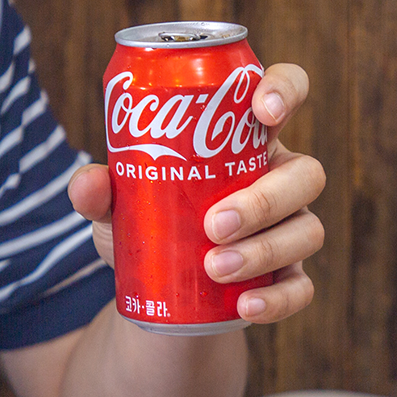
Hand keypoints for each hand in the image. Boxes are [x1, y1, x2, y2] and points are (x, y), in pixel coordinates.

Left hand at [68, 63, 325, 323]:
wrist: (160, 289)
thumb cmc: (151, 220)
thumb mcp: (119, 203)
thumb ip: (101, 190)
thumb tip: (89, 182)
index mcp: (249, 138)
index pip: (285, 93)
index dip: (285, 91)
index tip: (262, 110)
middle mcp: (280, 178)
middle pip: (305, 175)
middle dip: (264, 200)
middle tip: (213, 225)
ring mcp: (291, 228)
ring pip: (307, 232)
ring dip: (264, 251)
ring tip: (215, 268)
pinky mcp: (289, 277)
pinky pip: (301, 287)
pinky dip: (277, 299)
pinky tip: (246, 306)